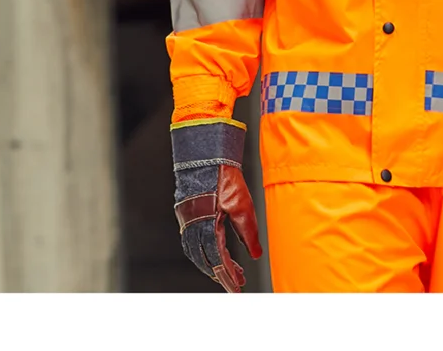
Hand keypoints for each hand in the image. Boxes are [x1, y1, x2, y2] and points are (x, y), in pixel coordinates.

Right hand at [175, 164, 261, 291]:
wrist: (207, 156)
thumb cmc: (224, 178)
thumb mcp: (243, 206)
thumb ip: (248, 233)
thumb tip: (256, 255)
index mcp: (208, 227)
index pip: (219, 260)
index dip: (229, 276)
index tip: (238, 287)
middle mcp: (194, 227)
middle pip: (206, 260)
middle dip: (221, 273)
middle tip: (235, 281)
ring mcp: (187, 221)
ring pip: (196, 253)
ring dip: (211, 264)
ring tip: (227, 270)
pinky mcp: (186, 213)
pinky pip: (191, 241)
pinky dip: (202, 251)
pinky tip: (212, 251)